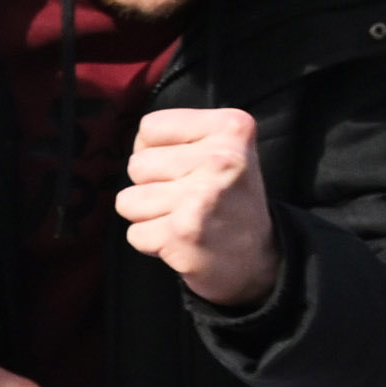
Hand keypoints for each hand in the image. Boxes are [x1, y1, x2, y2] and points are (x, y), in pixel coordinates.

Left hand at [114, 107, 277, 306]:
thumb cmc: (229, 201)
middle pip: (136, 165)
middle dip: (151, 186)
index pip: (150, 127)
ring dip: (148, 216)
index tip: (183, 169)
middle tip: (187, 200)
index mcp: (231, 128)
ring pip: (128, 200)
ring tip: (182, 219)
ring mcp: (201, 196)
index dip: (154, 152)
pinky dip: (151, 243)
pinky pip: (134, 233)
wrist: (257, 259)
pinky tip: (181, 240)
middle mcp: (220, 158)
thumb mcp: (225, 149)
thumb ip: (183, 135)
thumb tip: (135, 143)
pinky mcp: (183, 232)